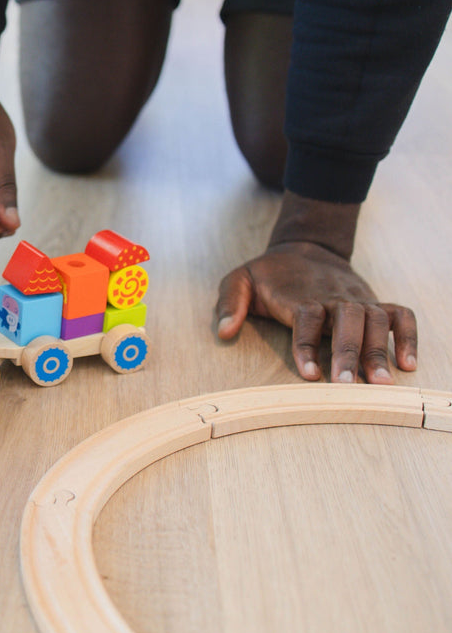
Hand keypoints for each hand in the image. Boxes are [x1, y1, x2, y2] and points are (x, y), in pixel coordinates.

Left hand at [215, 240, 416, 383]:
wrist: (305, 247)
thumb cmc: (269, 273)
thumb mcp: (239, 279)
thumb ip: (229, 303)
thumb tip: (224, 331)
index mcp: (299, 294)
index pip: (306, 318)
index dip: (307, 345)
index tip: (309, 374)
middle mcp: (333, 296)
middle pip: (346, 321)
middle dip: (348, 352)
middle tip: (348, 385)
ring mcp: (356, 299)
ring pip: (375, 320)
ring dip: (378, 350)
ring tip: (381, 383)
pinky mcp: (373, 301)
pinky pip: (400, 315)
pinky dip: (408, 336)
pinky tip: (408, 363)